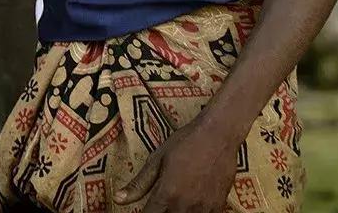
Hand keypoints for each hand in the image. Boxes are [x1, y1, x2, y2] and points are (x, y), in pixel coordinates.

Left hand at [113, 117, 239, 212]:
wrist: (219, 133)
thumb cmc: (186, 141)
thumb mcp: (159, 158)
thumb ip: (140, 183)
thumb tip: (118, 199)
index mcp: (166, 193)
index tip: (145, 210)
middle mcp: (183, 205)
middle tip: (163, 203)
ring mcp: (202, 208)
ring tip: (176, 203)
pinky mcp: (217, 207)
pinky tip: (192, 206)